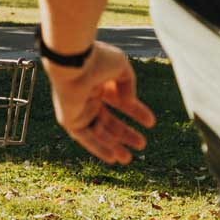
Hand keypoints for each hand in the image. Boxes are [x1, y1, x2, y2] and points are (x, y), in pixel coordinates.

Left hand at [45, 42, 155, 164]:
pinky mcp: (68, 119)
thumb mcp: (122, 67)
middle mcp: (87, 96)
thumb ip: (128, 84)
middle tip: (142, 145)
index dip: (136, 112)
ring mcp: (77, 108)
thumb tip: (129, 102)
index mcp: (99, 81)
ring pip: (97, 131)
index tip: (151, 123)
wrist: (74, 63)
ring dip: (112, 145)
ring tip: (128, 159)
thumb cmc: (97, 60)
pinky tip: (112, 158)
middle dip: (124, 133)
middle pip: (108, 120)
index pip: (119, 100)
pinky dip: (97, 148)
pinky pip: (84, 137)